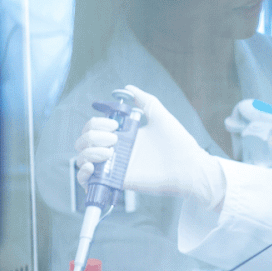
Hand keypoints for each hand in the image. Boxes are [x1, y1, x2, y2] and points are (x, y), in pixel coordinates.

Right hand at [73, 85, 225, 207]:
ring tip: (109, 152)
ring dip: (88, 152)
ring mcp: (115, 167)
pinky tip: (93, 167)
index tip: (115, 124)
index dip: (97, 123)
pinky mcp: (118, 182)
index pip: (93, 128)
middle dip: (92, 136)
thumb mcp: (160, 115)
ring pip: (81, 159)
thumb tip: (128, 88)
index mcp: (123, 135)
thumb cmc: (178, 143)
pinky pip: (89, 182)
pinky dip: (83, 174)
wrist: (190, 167)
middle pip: (83, 142)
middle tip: (115, 139)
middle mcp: (116, 151)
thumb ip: (145, 100)